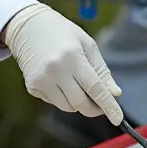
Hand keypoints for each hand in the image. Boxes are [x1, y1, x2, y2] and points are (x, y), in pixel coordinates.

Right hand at [4, 3, 123, 122]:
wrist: (28, 27)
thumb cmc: (63, 33)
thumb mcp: (87, 45)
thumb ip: (101, 71)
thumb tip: (115, 94)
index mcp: (72, 57)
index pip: (95, 88)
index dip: (108, 106)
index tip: (118, 120)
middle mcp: (55, 70)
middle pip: (81, 104)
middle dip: (94, 109)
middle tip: (100, 104)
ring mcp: (41, 80)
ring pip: (68, 107)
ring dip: (78, 103)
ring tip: (77, 84)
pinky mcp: (32, 87)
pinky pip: (54, 102)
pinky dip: (63, 98)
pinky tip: (59, 80)